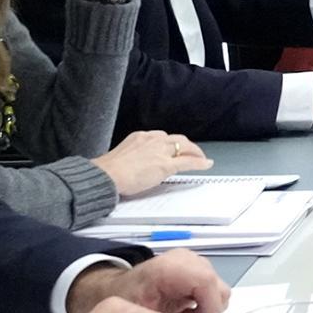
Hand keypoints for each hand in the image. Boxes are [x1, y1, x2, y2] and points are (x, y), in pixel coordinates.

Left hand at [66, 251, 226, 312]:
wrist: (121, 288)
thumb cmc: (127, 298)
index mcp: (168, 268)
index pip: (206, 281)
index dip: (210, 308)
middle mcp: (184, 258)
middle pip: (217, 285)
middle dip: (209, 310)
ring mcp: (192, 260)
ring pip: (218, 287)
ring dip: (207, 306)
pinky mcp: (196, 265)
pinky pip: (212, 286)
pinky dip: (204, 301)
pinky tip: (187, 308)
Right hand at [91, 130, 211, 196]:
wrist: (106, 176)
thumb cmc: (108, 171)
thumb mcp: (121, 156)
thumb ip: (133, 157)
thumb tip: (136, 165)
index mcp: (140, 137)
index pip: (162, 137)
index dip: (170, 144)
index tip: (173, 148)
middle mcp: (152, 140)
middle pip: (176, 139)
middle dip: (186, 145)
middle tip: (192, 152)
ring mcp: (160, 151)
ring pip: (184, 147)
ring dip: (194, 152)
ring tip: (200, 158)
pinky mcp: (166, 164)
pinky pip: (188, 162)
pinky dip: (199, 162)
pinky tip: (206, 164)